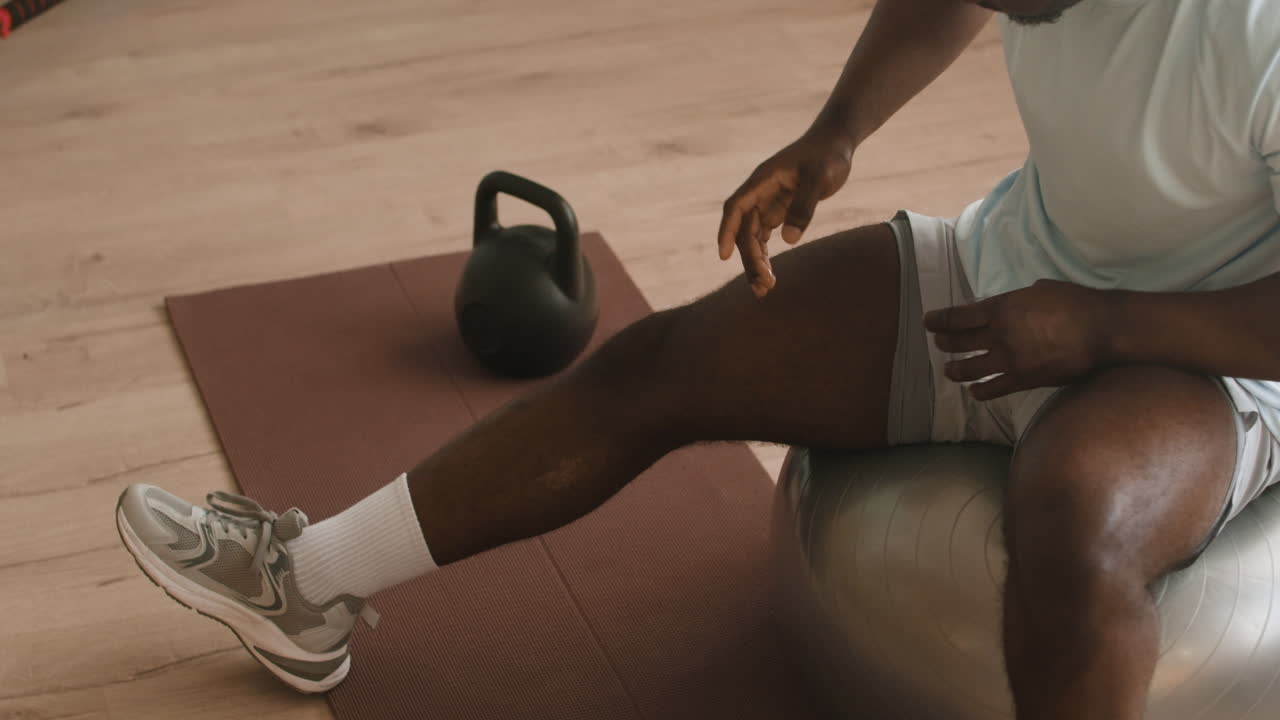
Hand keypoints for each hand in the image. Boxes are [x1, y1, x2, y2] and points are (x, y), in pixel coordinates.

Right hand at [718, 124, 854, 296]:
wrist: (836, 143)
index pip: (736, 207)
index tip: (724, 255)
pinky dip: (766, 255)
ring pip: (753, 236)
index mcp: (763, 180)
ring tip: (764, 289)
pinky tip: (769, 275)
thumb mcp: (819, 178)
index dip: (727, 231)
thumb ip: (804, 208)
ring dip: (756, 261)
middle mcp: (761, 193)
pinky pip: (766, 236)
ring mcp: (769, 202)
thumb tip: (789, 241)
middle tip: (763, 285)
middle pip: (745, 229)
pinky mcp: (780, 209)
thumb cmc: (828, 155)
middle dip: (750, 257)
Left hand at [923, 279, 1112, 400]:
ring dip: (956, 370)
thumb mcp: (1039, 289)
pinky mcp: (1024, 379)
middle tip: (940, 343)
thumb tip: (1010, 304)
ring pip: (970, 368)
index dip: (939, 320)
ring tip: (949, 370)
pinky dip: (981, 392)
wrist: (1101, 329)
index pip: (957, 316)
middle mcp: (998, 334)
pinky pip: (994, 390)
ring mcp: (1010, 359)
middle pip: (959, 341)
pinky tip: (974, 392)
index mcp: (1000, 308)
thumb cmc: (1074, 302)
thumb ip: (1016, 299)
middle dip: (945, 342)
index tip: (929, 322)